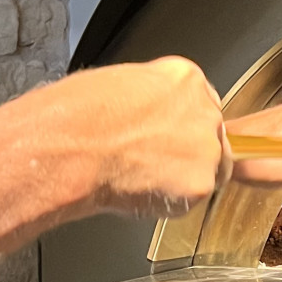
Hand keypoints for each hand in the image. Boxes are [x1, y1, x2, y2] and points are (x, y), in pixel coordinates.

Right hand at [27, 56, 226, 217]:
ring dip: (182, 178)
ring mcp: (206, 148)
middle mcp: (204, 110)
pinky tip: (141, 192)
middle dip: (187, 152)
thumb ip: (149, 100)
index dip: (181, 126)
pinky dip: (169, 202)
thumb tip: (147, 117)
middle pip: (211, 137)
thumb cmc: (79, 114)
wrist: (71, 145)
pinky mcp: (199, 183)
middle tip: (153, 162)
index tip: (167, 137)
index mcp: (185, 79)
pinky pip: (191, 199)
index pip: (202, 105)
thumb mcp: (120, 84)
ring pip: (209, 170)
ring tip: (142, 179)